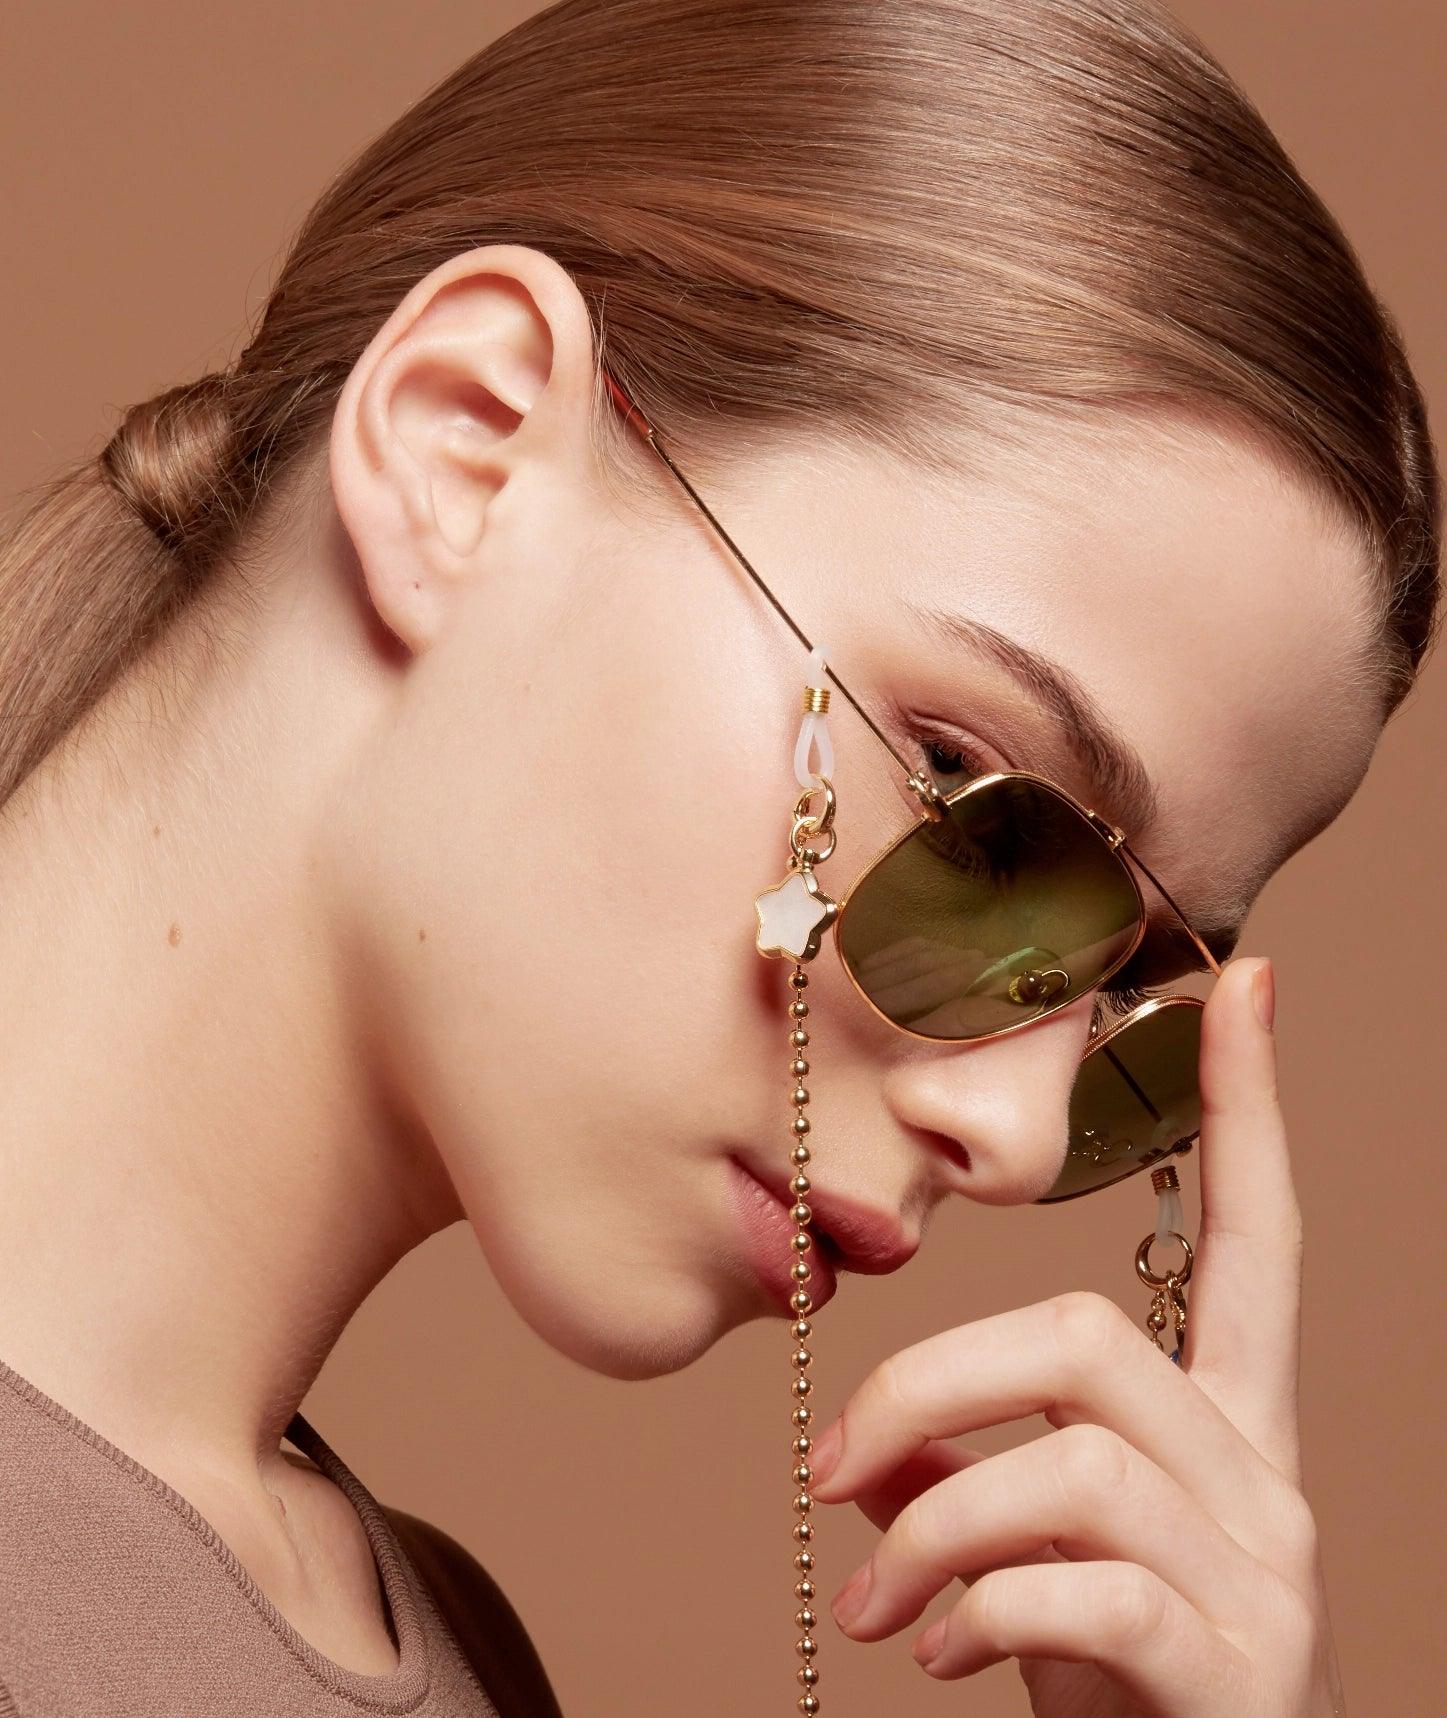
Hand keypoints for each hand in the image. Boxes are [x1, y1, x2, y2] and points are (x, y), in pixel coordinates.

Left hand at [806, 956, 1347, 1715]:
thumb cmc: (1128, 1694)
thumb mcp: (1055, 1566)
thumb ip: (982, 1484)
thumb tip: (870, 1454)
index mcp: (1227, 1430)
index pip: (1258, 1240)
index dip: (1250, 1112)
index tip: (1244, 984)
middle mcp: (1263, 1481)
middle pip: (1083, 1336)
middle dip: (925, 1382)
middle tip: (830, 1470)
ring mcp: (1264, 1577)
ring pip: (1072, 1463)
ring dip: (931, 1524)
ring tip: (875, 1603)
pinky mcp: (1238, 1674)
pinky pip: (1083, 1588)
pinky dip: (971, 1612)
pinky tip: (931, 1653)